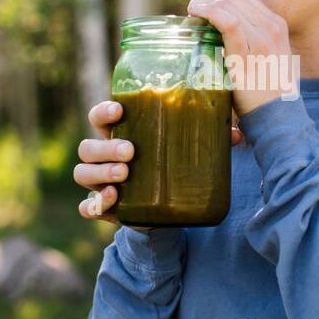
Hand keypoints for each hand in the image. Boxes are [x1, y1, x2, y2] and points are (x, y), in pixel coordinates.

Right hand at [76, 99, 243, 228]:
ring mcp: (101, 182)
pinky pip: (87, 207)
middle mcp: (104, 156)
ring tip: (123, 174)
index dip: (103, 112)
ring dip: (100, 173)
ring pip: (82, 173)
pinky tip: (110, 201)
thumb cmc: (173, 165)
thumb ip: (208, 140)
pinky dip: (94, 204)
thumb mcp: (187, 151)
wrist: (167, 208)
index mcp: (121, 134)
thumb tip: (236, 136)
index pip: (100, 116)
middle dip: (106, 147)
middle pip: (87, 147)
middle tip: (131, 152)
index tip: (119, 110)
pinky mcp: (105, 208)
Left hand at [188, 0, 292, 116]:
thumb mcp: (265, 58)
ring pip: (228, 1)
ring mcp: (262, 38)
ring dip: (203, 2)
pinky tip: (195, 15)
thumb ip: (249, 41)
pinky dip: (207, 11)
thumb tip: (221, 30)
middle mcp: (271, 26)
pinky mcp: (248, 53)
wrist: (280, 118)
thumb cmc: (266, 93)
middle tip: (192, 3)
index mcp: (276, 24)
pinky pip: (227, 21)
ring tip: (191, 13)